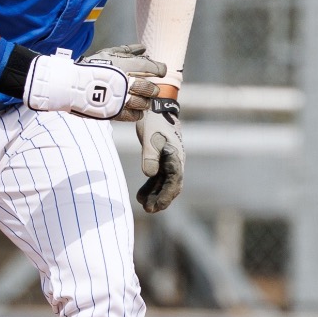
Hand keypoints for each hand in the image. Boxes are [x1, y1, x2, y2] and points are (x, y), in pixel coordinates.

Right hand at [24, 46, 162, 120]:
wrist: (71, 83)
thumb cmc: (91, 66)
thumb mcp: (109, 53)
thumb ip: (127, 50)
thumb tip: (144, 48)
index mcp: (125, 66)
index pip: (151, 68)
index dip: (159, 69)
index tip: (161, 71)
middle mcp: (125, 82)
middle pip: (149, 88)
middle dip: (153, 89)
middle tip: (153, 89)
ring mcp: (121, 98)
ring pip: (143, 103)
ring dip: (146, 102)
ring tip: (144, 101)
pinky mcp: (115, 112)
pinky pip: (133, 116)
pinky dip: (137, 114)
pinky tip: (136, 111)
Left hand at [135, 97, 183, 212]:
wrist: (155, 106)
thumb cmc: (154, 120)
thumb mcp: (150, 137)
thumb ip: (150, 155)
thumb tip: (150, 174)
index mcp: (176, 156)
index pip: (174, 180)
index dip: (166, 195)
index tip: (157, 206)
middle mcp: (175, 160)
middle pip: (171, 185)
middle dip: (162, 199)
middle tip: (149, 210)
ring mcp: (169, 160)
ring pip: (164, 183)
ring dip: (156, 195)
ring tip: (144, 206)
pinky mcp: (161, 159)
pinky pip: (158, 177)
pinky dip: (151, 187)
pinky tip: (141, 196)